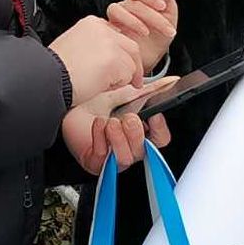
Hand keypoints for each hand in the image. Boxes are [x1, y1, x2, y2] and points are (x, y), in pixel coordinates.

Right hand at [50, 16, 144, 105]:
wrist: (45, 78)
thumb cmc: (54, 69)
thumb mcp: (74, 46)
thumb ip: (93, 46)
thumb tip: (109, 58)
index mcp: (92, 23)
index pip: (118, 36)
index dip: (122, 54)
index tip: (121, 66)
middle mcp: (103, 29)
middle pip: (131, 47)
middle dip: (133, 66)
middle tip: (132, 82)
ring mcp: (109, 43)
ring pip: (132, 62)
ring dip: (123, 77)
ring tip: (104, 85)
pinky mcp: (113, 60)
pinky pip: (128, 76)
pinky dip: (117, 85)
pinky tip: (100, 86)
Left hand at [61, 77, 175, 174]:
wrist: (70, 103)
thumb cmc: (95, 101)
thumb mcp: (127, 92)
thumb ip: (152, 89)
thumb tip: (172, 82)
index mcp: (139, 134)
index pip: (160, 140)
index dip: (159, 129)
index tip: (153, 115)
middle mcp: (127, 147)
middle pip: (144, 151)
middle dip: (136, 132)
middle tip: (128, 117)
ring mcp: (111, 157)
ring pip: (126, 158)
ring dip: (118, 137)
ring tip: (110, 122)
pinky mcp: (94, 162)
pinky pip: (104, 159)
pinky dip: (101, 139)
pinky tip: (98, 124)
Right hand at [106, 0, 177, 73]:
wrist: (150, 60)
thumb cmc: (159, 37)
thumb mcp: (169, 18)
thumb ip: (167, 0)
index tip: (163, 6)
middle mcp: (127, 5)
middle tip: (161, 12)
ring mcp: (116, 17)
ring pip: (119, 8)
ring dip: (135, 19)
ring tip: (147, 33)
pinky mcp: (109, 31)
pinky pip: (109, 24)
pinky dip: (124, 28)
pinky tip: (135, 38)